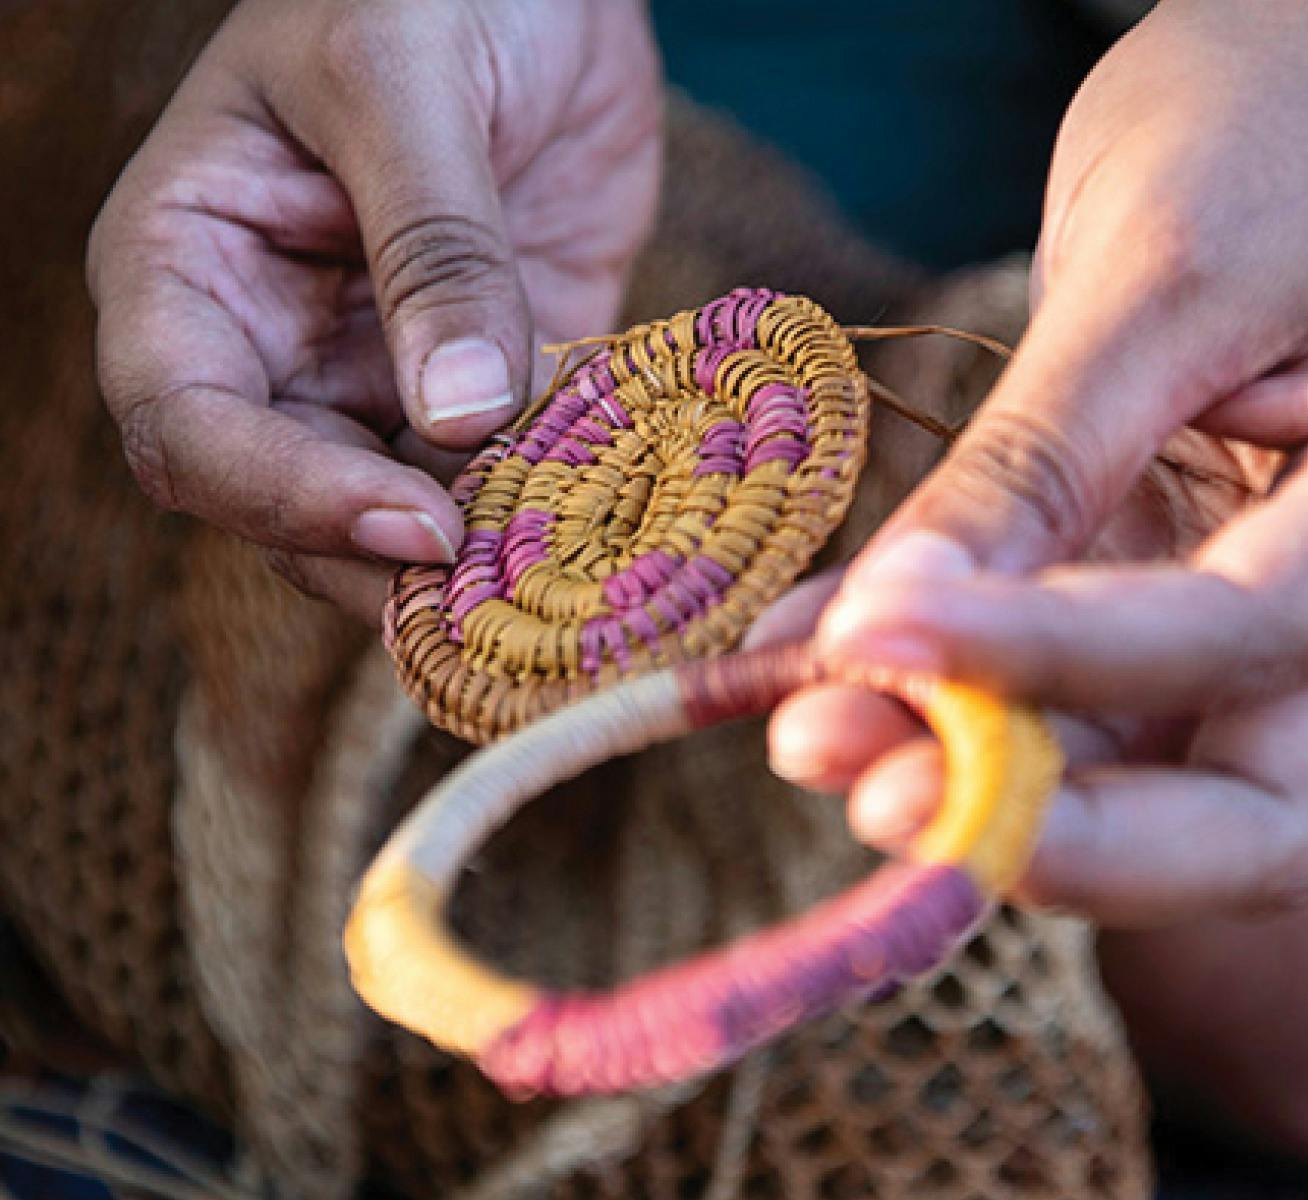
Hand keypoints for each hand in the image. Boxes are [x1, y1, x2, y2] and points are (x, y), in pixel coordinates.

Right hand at [88, 0, 660, 617]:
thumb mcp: (405, 85)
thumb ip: (432, 246)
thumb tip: (460, 417)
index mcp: (190, 268)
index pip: (189, 430)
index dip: (287, 498)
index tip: (414, 525)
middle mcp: (275, 344)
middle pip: (291, 508)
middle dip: (384, 564)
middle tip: (494, 600)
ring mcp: (382, 371)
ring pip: (398, 516)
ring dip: (474, 559)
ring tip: (560, 579)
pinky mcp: (493, 381)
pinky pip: (504, 473)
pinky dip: (546, 509)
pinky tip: (609, 528)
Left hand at [763, 0, 1307, 922]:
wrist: (1305, 79)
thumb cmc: (1264, 132)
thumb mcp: (1148, 272)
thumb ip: (1029, 466)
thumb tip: (880, 636)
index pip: (1253, 643)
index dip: (1058, 667)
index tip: (877, 644)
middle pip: (1256, 817)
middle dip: (1059, 832)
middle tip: (873, 798)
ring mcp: (1292, 626)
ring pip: (1151, 782)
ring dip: (981, 780)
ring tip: (815, 730)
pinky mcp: (1189, 609)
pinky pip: (1079, 703)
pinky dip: (963, 704)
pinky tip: (834, 672)